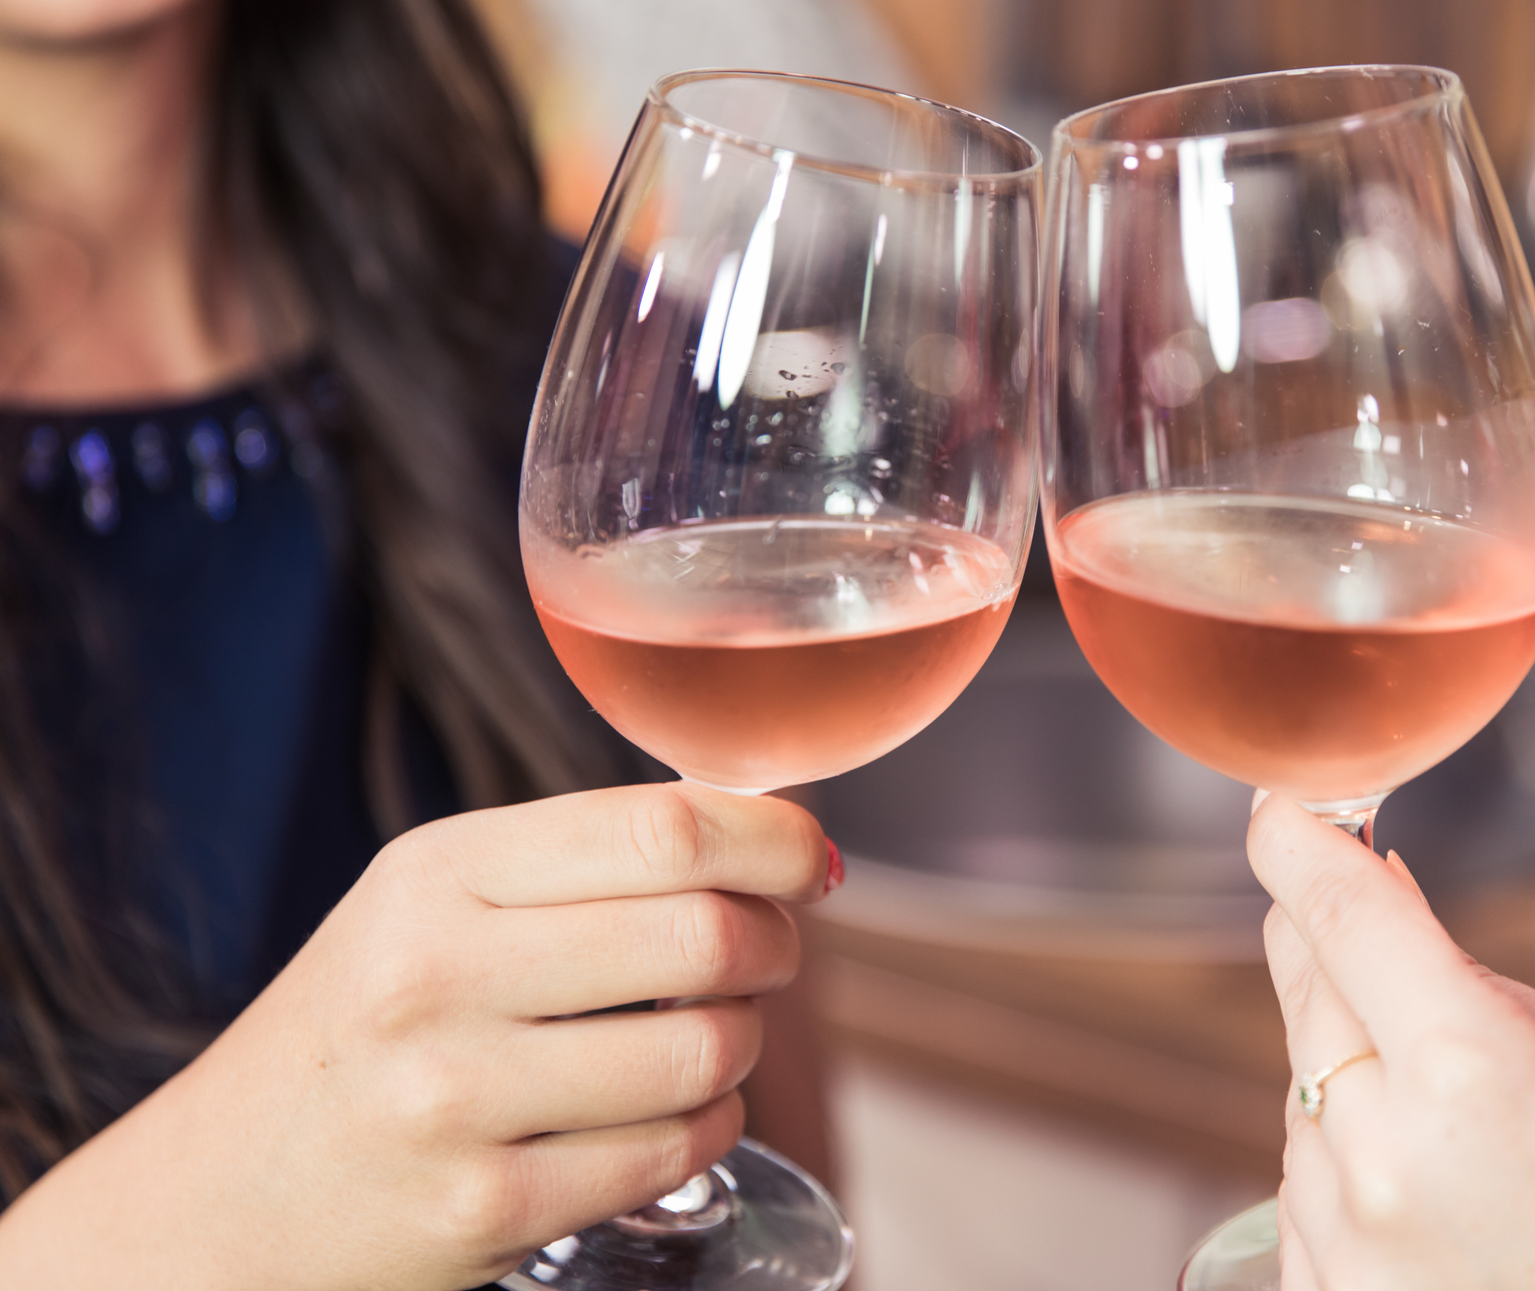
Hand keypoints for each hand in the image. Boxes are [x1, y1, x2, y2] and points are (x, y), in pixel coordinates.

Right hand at [0, 782, 833, 1290]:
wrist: (219, 1202)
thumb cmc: (365, 1031)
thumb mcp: (435, 906)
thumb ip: (582, 861)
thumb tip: (774, 833)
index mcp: (437, 872)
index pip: (663, 828)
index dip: (774, 838)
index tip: (811, 859)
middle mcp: (438, 974)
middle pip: (706, 933)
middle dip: (775, 942)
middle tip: (770, 952)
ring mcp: (456, 1099)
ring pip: (707, 1049)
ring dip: (743, 1044)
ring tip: (709, 1037)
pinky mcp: (484, 1209)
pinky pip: (673, 1152)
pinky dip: (712, 1128)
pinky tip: (680, 1115)